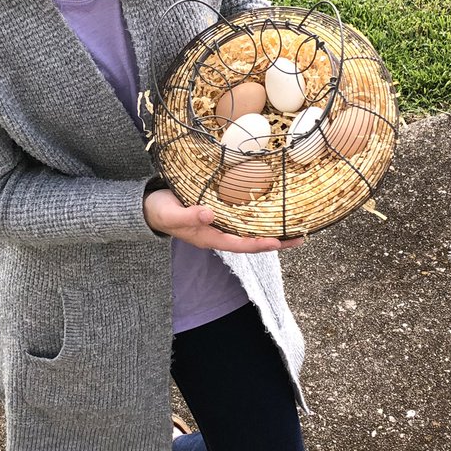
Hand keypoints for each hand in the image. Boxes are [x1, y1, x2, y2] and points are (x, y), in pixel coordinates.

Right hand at [143, 188, 304, 252]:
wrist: (149, 206)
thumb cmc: (159, 211)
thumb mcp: (170, 214)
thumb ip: (188, 216)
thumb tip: (209, 215)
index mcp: (209, 237)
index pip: (240, 244)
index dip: (259, 244)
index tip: (279, 242)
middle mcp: (219, 233)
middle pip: (252, 240)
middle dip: (276, 239)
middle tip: (301, 237)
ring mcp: (220, 224)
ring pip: (250, 229)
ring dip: (271, 227)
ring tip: (295, 224)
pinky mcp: (219, 211)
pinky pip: (243, 216)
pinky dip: (259, 214)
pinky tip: (272, 208)